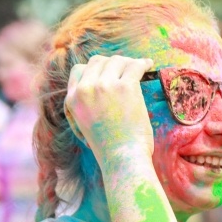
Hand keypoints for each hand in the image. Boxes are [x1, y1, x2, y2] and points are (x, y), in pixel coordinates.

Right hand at [64, 55, 153, 170]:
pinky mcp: (125, 87)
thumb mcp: (85, 124)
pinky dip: (143, 64)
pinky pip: (134, 65)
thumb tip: (100, 83)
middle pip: (97, 61)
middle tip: (125, 70)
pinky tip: (148, 65)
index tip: (107, 73)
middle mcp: (85, 89)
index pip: (79, 70)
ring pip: (116, 60)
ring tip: (138, 69)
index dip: (94, 70)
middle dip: (112, 64)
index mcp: (72, 100)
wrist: (122, 160)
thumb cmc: (109, 149)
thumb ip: (86, 104)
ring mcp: (104, 86)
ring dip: (127, 64)